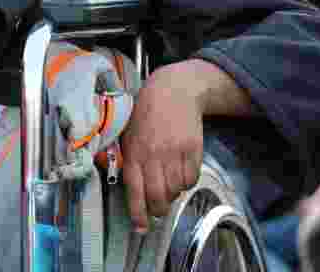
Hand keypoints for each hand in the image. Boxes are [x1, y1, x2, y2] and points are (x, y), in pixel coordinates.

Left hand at [119, 62, 203, 232]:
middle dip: (158, 209)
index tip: (140, 227)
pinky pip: (191, 177)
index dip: (138, 213)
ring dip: (173, 195)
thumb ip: (127, 159)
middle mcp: (154, 154)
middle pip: (158, 195)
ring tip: (169, 189)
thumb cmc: (144, 114)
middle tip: (158, 211)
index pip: (135, 190)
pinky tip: (181, 175)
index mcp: (134, 152)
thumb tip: (128, 186)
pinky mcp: (193, 149)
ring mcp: (175, 152)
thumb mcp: (128, 134)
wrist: (172, 92)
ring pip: (176, 189)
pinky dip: (187, 183)